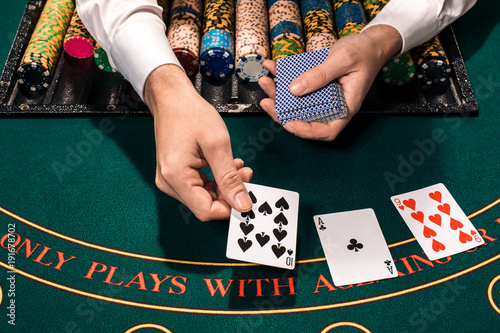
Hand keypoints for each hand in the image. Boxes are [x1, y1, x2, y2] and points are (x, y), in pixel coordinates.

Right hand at [144, 64, 252, 220]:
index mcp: (176, 177)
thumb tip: (242, 204)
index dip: (230, 208)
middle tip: (247, 175)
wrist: (171, 98)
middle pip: (205, 204)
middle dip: (229, 194)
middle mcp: (169, 183)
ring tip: (239, 166)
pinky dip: (215, 179)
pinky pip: (198, 186)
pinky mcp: (175, 174)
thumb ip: (230, 178)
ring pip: (204, 196)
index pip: (206, 211)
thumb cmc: (190, 114)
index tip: (248, 196)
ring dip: (224, 185)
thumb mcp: (217, 145)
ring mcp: (170, 179)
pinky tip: (227, 165)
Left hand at [259, 25, 401, 140]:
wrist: (370, 42)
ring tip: (265, 81)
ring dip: (278, 95)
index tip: (289, 124)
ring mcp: (323, 96)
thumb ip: (320, 75)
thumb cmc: (364, 53)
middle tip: (267, 102)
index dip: (307, 132)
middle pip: (306, 118)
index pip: (327, 130)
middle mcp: (332, 105)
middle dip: (283, 112)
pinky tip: (272, 66)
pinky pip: (296, 85)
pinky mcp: (315, 84)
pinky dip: (282, 77)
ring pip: (297, 103)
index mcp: (345, 107)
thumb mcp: (343, 60)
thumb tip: (294, 89)